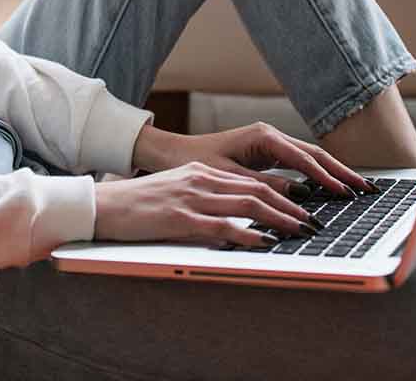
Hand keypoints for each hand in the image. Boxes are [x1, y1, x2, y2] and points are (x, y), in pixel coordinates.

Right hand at [93, 162, 326, 247]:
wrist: (102, 206)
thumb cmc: (135, 205)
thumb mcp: (174, 193)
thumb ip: (203, 200)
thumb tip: (232, 220)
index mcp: (200, 172)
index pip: (251, 181)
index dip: (281, 194)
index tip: (302, 208)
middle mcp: (201, 180)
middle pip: (257, 190)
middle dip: (290, 207)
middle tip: (313, 222)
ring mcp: (192, 198)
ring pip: (248, 205)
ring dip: (280, 219)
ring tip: (301, 232)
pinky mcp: (181, 218)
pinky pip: (223, 226)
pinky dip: (249, 234)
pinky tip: (265, 242)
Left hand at [132, 121, 373, 199]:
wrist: (174, 153)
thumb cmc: (196, 163)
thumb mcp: (230, 178)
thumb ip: (265, 186)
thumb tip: (300, 197)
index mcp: (263, 137)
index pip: (304, 160)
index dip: (327, 178)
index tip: (346, 194)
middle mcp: (271, 136)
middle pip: (315, 155)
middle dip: (342, 172)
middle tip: (367, 190)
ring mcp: (271, 143)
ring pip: (311, 158)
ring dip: (334, 173)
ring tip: (358, 190)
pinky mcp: (268, 153)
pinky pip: (300, 164)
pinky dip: (318, 175)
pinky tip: (333, 188)